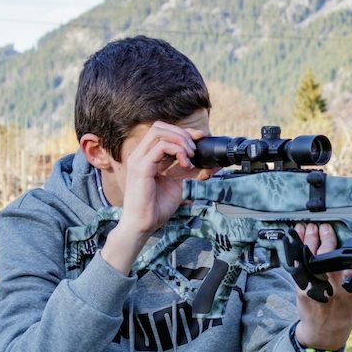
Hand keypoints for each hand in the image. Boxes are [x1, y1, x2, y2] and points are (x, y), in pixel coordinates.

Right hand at [117, 121, 206, 238]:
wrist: (143, 225)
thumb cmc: (157, 207)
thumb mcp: (180, 185)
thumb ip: (193, 173)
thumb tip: (214, 166)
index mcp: (146, 157)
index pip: (162, 132)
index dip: (183, 131)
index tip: (201, 138)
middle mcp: (140, 155)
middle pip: (159, 126)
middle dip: (182, 133)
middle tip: (195, 149)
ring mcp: (138, 159)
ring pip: (159, 132)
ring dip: (180, 140)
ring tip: (191, 156)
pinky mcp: (141, 167)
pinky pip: (161, 147)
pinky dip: (177, 151)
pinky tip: (186, 163)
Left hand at [293, 223, 351, 350]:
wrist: (323, 334)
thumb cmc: (342, 314)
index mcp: (351, 291)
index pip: (350, 266)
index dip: (345, 250)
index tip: (344, 238)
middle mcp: (332, 290)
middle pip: (328, 258)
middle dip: (325, 239)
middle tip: (324, 227)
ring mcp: (314, 289)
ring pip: (310, 259)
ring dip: (309, 240)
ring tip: (309, 228)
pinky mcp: (300, 289)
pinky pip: (297, 265)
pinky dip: (295, 250)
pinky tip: (294, 239)